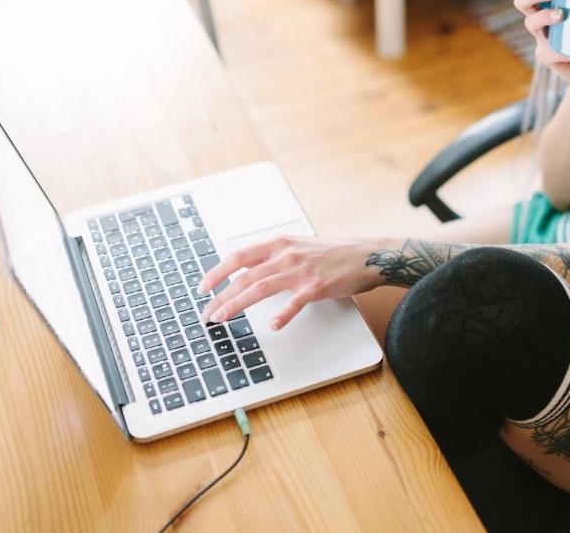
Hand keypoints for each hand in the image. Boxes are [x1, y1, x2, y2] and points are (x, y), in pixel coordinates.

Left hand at [197, 236, 385, 330]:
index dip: (217, 272)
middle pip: (244, 276)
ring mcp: (301, 270)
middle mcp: (287, 254)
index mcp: (279, 243)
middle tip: (207, 313)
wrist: (366, 255)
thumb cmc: (333, 253)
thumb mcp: (298, 246)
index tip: (203, 287)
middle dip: (221, 296)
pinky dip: (283, 314)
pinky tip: (273, 325)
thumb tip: (246, 269)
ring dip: (237, 304)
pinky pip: (295, 302)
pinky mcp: (317, 286)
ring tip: (222, 318)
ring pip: (261, 288)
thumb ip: (273, 257)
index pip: (239, 257)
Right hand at [513, 0, 569, 89]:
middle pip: (524, 0)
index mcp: (552, 2)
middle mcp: (542, 18)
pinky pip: (546, 51)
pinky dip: (556, 49)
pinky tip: (563, 49)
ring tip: (560, 14)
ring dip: (542, 16)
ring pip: (530, 22)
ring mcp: (542, 38)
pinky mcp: (548, 57)